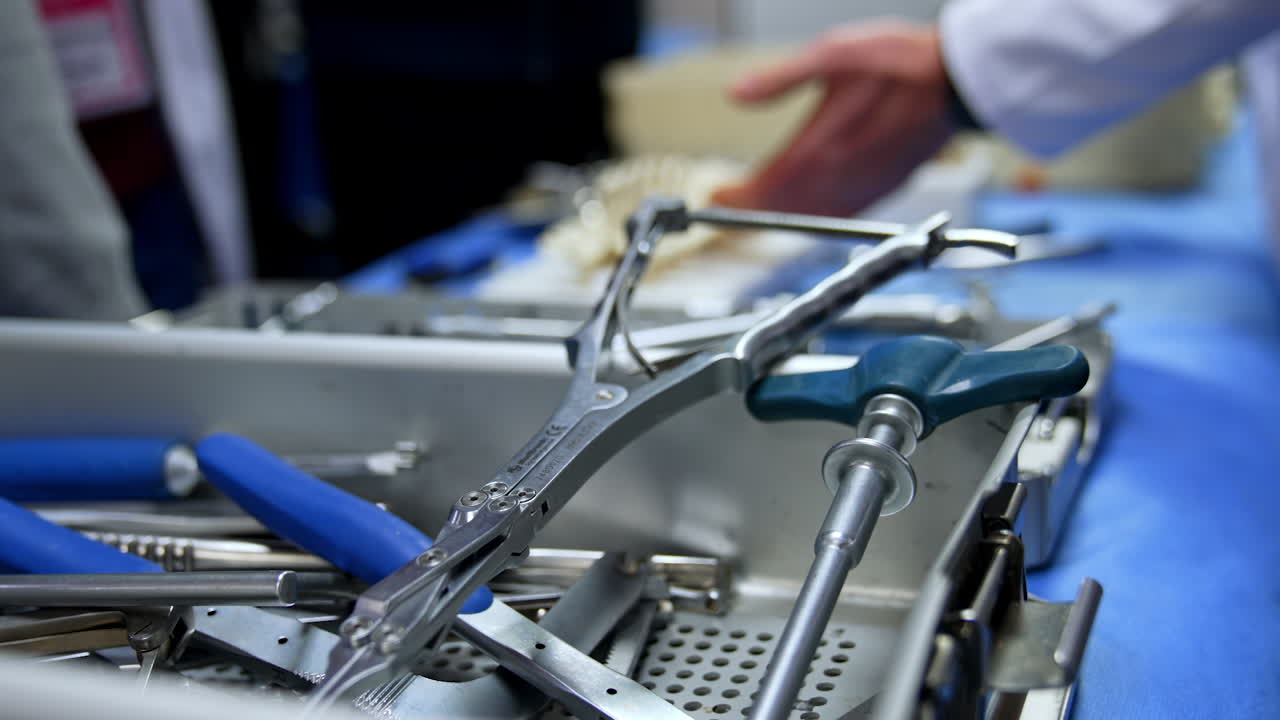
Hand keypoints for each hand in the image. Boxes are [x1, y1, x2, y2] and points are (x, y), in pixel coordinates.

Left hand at [711, 22, 953, 215]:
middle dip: (753, 209)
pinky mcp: (885, 189)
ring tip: (762, 207)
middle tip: (732, 202)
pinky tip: (811, 207)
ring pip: (811, 216)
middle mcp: (840, 177)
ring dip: (782, 215)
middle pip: (783, 209)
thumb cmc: (900, 62)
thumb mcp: (832, 55)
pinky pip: (841, 216)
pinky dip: (816, 216)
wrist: (956, 80)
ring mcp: (864, 188)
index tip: (717, 195)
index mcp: (821, 147)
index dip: (736, 197)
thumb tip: (737, 93)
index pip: (765, 189)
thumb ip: (780, 78)